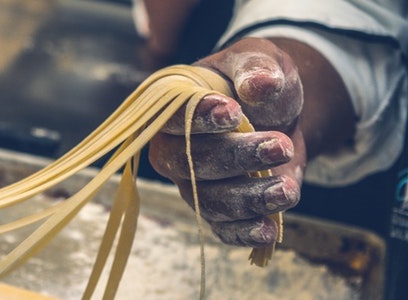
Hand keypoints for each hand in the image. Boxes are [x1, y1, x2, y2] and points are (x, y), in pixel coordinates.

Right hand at [149, 38, 306, 247]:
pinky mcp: (215, 209)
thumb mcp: (259, 59)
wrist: (276, 113)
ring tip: (287, 189)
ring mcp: (191, 183)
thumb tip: (260, 85)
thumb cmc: (256, 81)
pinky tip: (269, 229)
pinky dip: (243, 232)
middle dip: (236, 158)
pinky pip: (222, 228)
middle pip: (190, 163)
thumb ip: (256, 66)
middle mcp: (173, 149)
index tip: (234, 113)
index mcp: (173, 107)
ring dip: (248, 198)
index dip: (199, 119)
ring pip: (208, 200)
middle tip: (280, 145)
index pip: (172, 118)